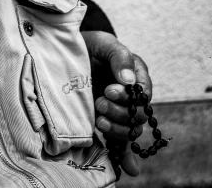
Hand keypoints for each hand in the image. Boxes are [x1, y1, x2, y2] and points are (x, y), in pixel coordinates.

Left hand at [82, 31, 152, 176]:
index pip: (143, 94)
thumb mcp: (103, 43)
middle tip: (99, 102)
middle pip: (138, 116)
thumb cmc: (88, 45)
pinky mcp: (108, 122)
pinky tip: (129, 169)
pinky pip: (122, 144)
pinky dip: (126, 157)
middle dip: (119, 112)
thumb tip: (129, 81)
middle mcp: (132, 97)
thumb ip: (119, 56)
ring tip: (98, 120)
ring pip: (130, 131)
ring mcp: (120, 112)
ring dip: (116, 129)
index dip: (128, 96)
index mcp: (137, 75)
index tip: (109, 90)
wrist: (68, 54)